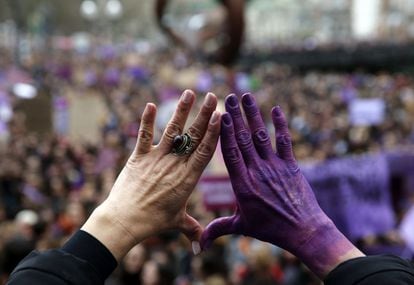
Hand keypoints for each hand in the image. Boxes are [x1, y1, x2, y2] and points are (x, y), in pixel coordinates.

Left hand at [82, 90, 220, 259]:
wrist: (125, 220)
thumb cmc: (153, 222)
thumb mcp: (177, 223)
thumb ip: (192, 230)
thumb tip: (201, 249)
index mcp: (188, 178)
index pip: (205, 150)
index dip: (215, 131)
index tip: (222, 116)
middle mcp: (175, 164)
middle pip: (193, 136)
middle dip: (204, 114)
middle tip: (213, 96)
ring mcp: (157, 159)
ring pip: (173, 130)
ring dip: (181, 110)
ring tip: (189, 92)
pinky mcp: (139, 157)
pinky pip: (144, 135)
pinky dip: (147, 120)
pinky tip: (151, 104)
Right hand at [200, 94, 362, 277]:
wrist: (303, 231)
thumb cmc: (270, 229)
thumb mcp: (241, 227)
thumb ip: (218, 229)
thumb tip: (198, 244)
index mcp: (242, 184)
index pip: (230, 153)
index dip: (225, 132)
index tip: (220, 115)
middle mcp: (257, 171)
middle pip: (243, 139)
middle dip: (236, 116)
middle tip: (229, 97)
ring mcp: (275, 167)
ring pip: (261, 136)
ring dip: (254, 115)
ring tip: (246, 97)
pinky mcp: (290, 166)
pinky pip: (284, 142)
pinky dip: (281, 125)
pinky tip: (276, 109)